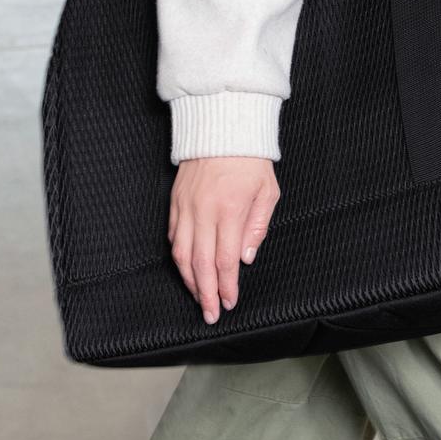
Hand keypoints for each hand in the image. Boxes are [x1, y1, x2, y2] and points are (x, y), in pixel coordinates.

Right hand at [168, 155, 279, 323]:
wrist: (223, 125)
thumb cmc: (250, 159)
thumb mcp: (267, 192)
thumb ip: (257, 227)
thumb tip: (245, 258)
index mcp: (229, 210)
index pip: (225, 260)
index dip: (226, 286)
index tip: (229, 302)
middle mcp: (204, 210)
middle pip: (200, 263)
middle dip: (205, 294)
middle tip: (209, 314)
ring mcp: (186, 205)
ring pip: (181, 253)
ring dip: (188, 280)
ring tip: (197, 296)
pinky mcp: (176, 199)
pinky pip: (172, 235)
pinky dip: (177, 255)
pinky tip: (185, 267)